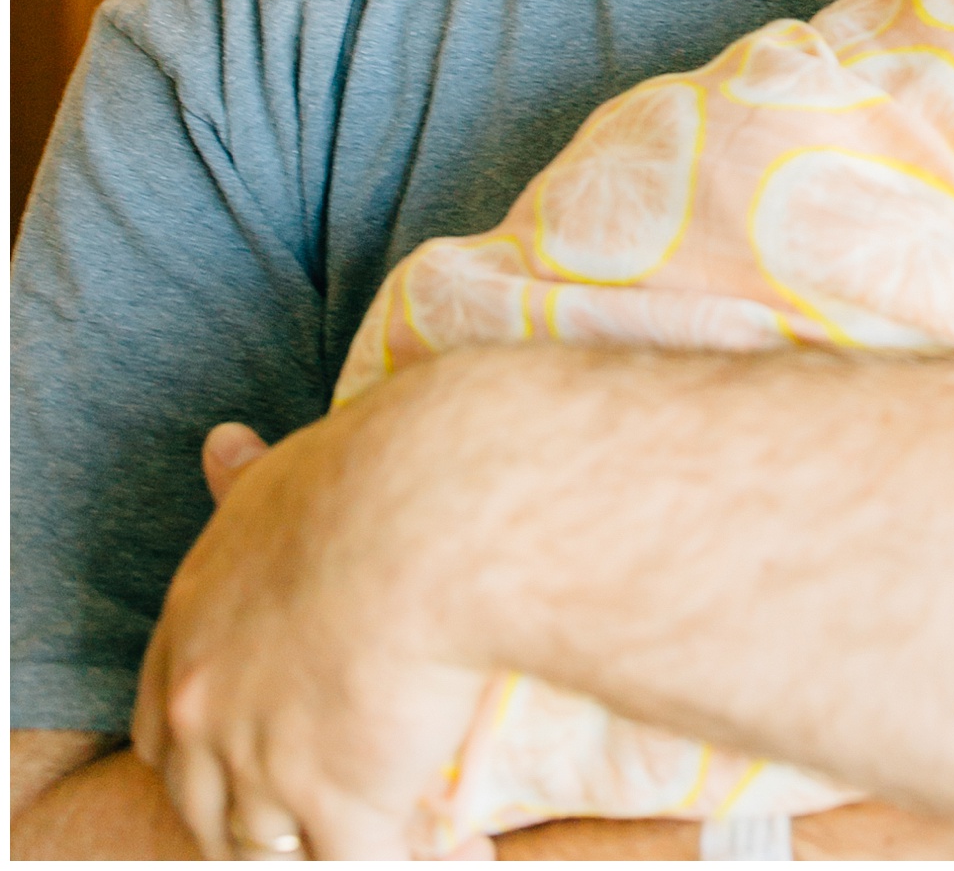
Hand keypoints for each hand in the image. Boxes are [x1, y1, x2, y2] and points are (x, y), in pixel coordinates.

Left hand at [133, 388, 491, 860]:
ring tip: (399, 836)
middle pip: (206, 806)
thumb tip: (220, 444)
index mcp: (190, 627)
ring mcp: (266, 765)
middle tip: (322, 817)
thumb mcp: (287, 472)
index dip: (204, 755)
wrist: (434, 508)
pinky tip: (472, 854)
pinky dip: (428, 868)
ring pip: (274, 852)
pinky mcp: (342, 804)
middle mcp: (207, 706)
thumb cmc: (376, 472)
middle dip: (257, 820)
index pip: (162, 729)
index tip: (254, 759)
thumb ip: (246, 482)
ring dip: (328, 852)